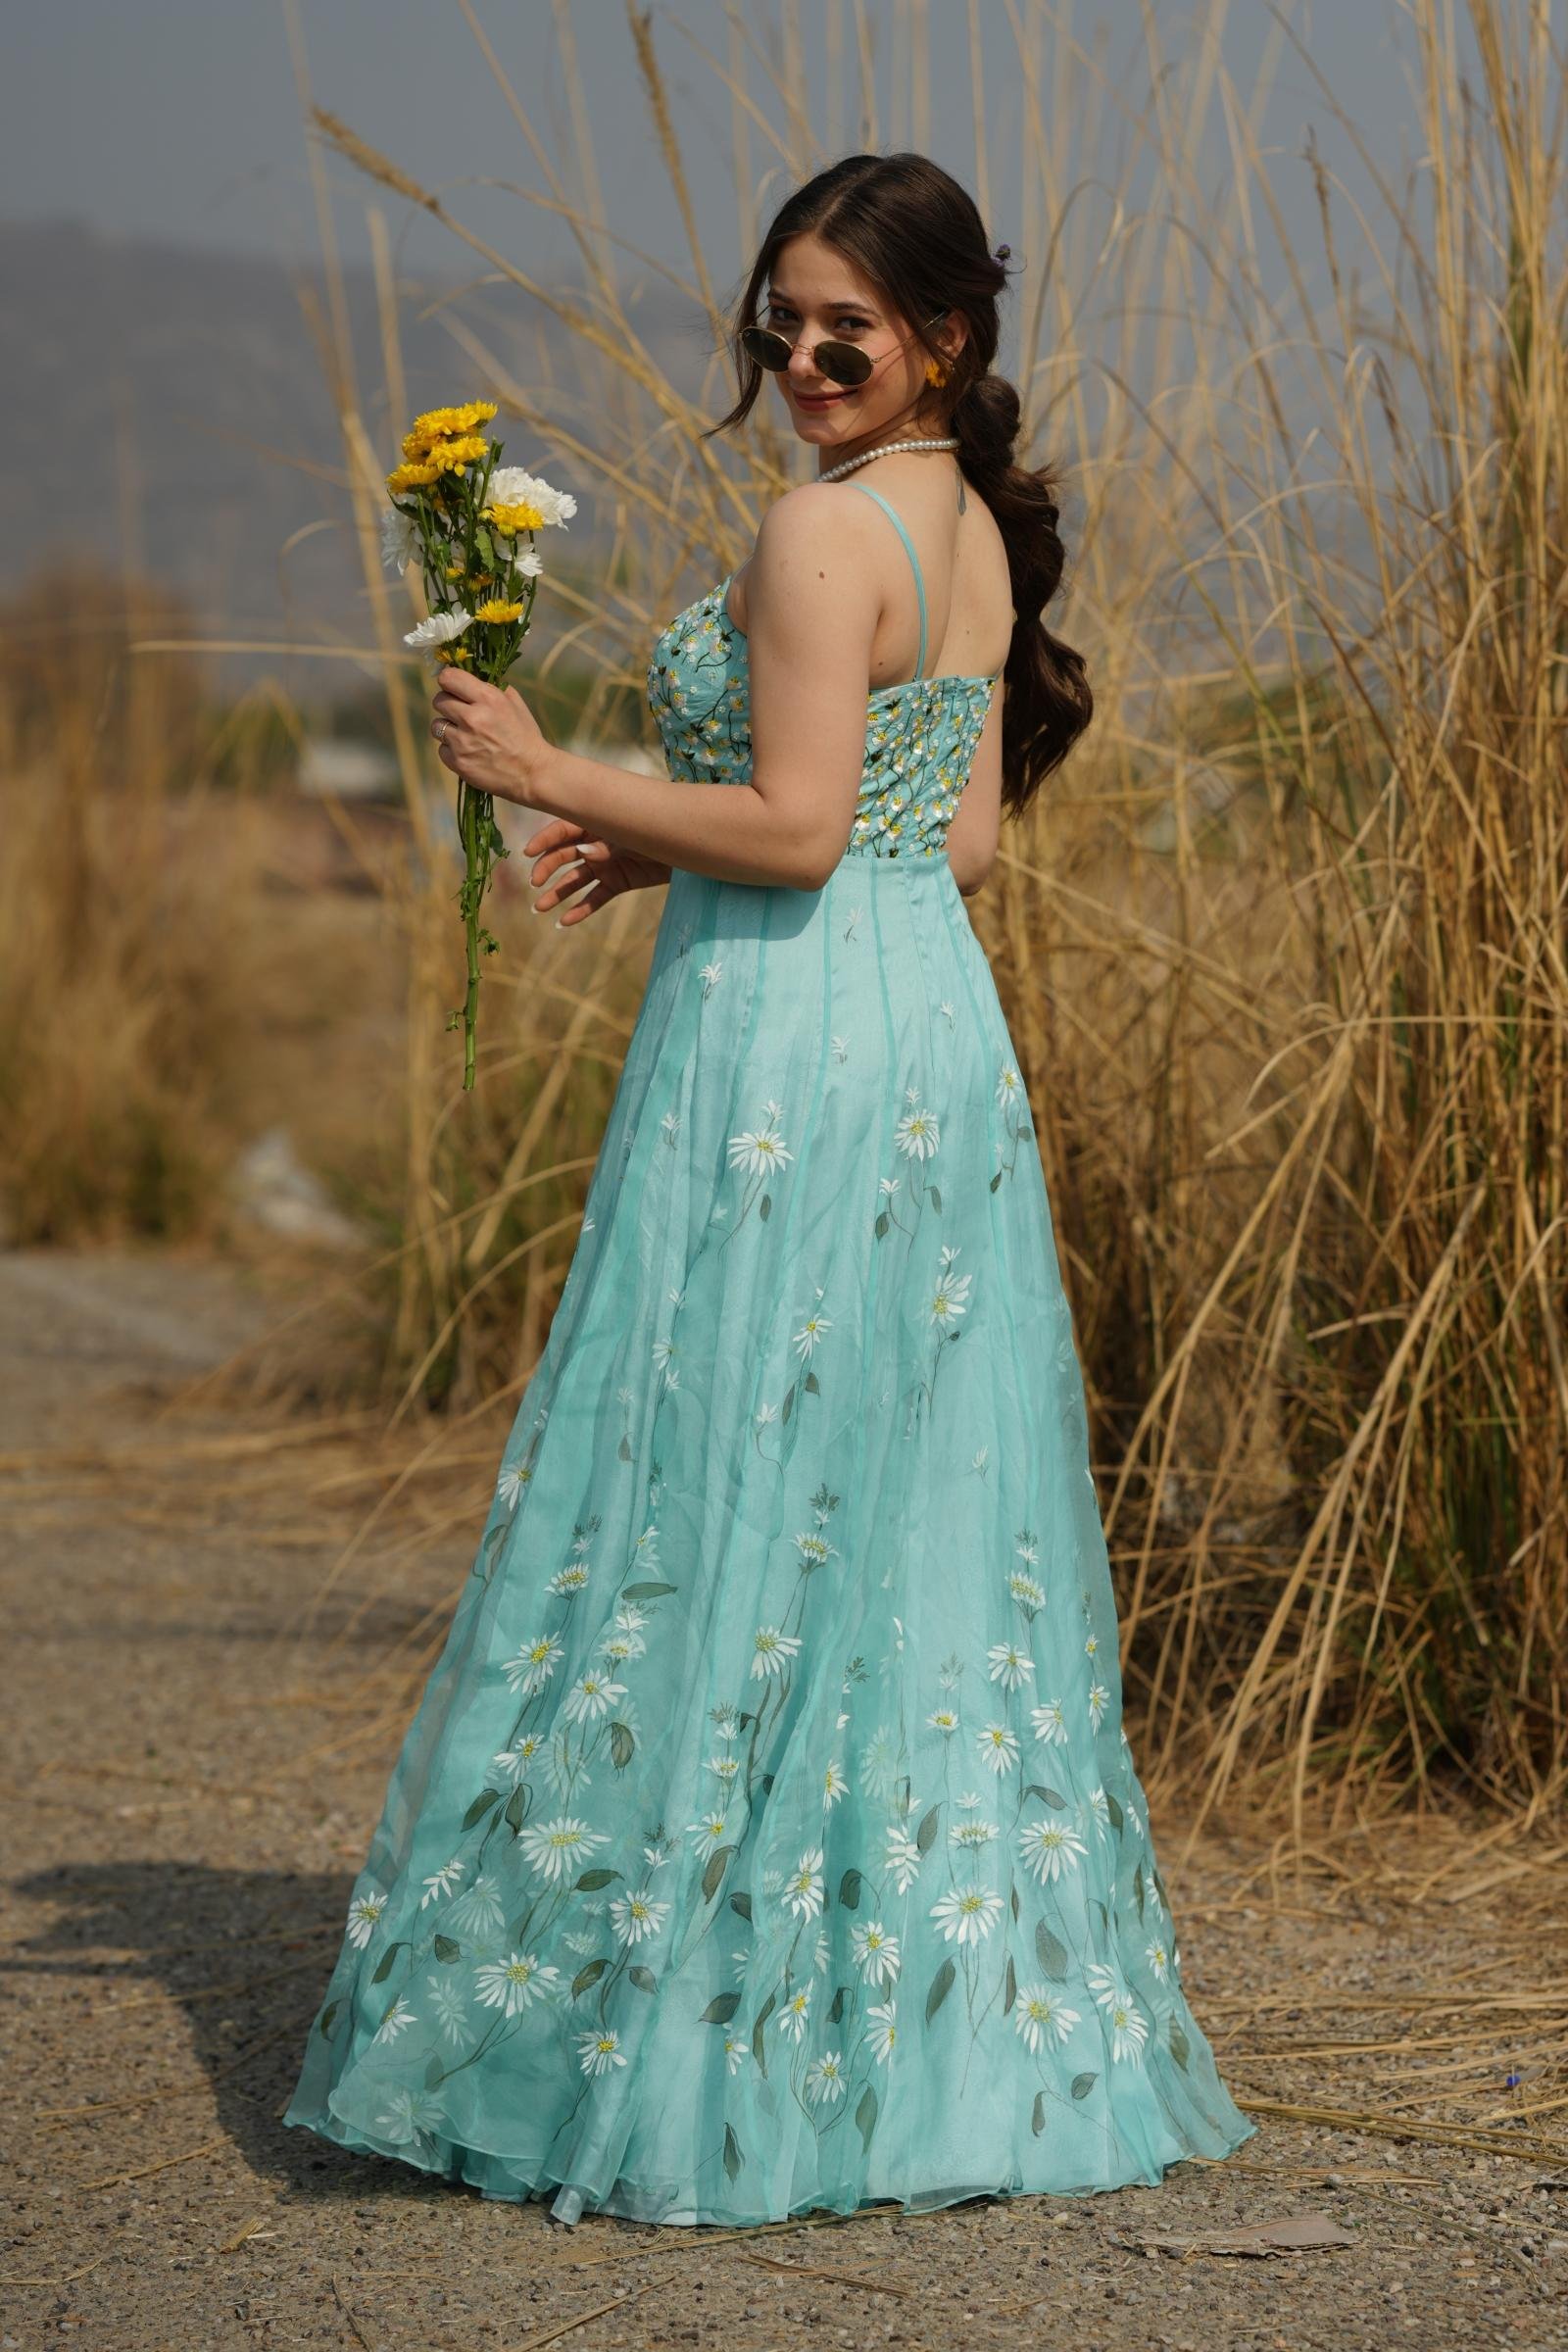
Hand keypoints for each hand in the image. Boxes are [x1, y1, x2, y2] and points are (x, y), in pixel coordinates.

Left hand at [430, 666, 546, 803]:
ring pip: (437, 726)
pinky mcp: (458, 762)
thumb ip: (492, 688)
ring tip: (465, 736)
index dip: (448, 682)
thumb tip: (470, 679)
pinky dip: (451, 751)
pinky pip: (441, 749)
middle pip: (439, 701)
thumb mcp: (515, 704)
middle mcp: (472, 717)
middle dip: (448, 706)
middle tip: (460, 715)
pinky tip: (468, 753)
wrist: (532, 773)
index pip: (448, 677)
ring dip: (447, 729)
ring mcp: (463, 741)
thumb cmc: (525, 736)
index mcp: (488, 698)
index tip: (452, 688)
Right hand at [522, 815, 670, 925]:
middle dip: (547, 869)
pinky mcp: (617, 883)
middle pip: (563, 857)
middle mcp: (594, 845)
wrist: (686, 847)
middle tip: (535, 883)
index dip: (544, 840)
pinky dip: (581, 910)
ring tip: (539, 908)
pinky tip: (564, 922)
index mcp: (594, 824)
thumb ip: (605, 845)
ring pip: (575, 881)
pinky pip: (595, 898)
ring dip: (557, 894)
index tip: (528, 853)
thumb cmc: (655, 831)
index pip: (562, 830)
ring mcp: (604, 865)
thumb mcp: (629, 835)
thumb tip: (582, 853)